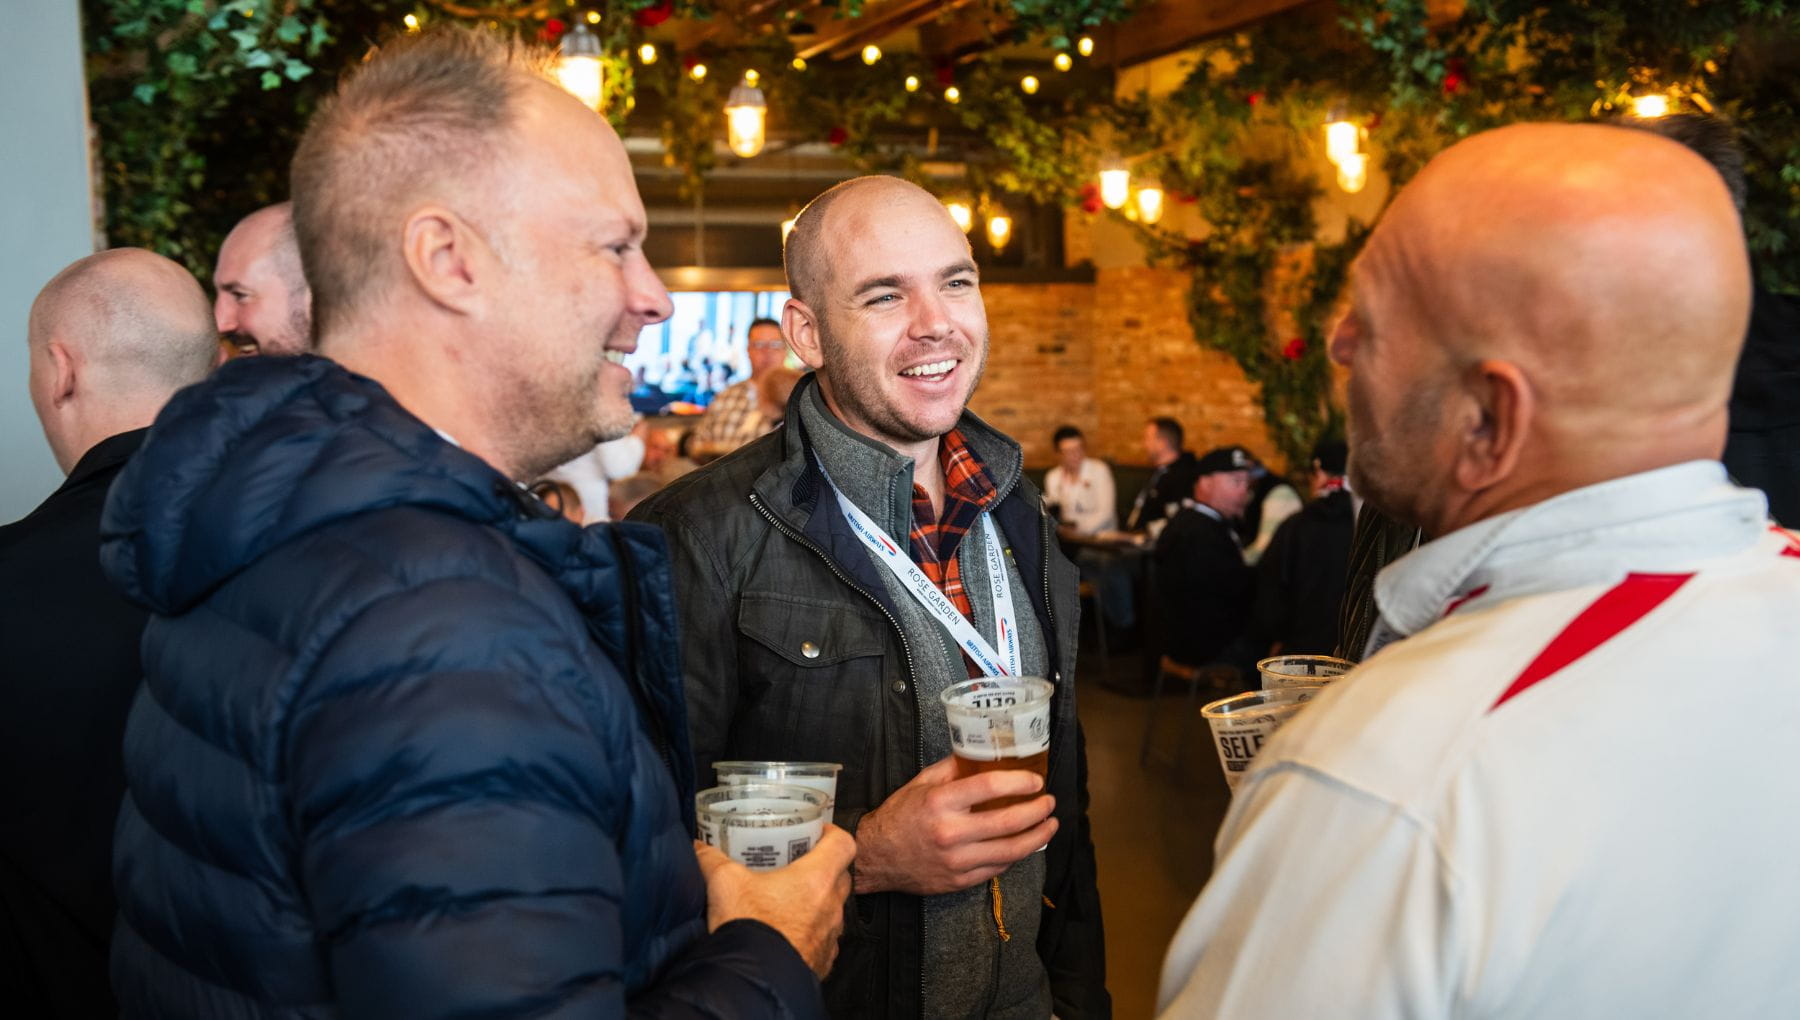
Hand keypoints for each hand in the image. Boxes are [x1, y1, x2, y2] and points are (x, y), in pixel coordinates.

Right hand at [696, 824, 854, 977]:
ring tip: (790, 900)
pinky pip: (825, 939)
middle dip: (823, 868)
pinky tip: (789, 931)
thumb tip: (701, 849)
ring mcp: (830, 936)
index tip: (817, 833)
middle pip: (841, 876)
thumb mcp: (724, 883)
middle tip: (799, 864)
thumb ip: (712, 859)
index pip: (843, 845)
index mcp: (816, 879)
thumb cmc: (749, 931)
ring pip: (833, 909)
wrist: (752, 980)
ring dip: (818, 902)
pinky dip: (812, 932)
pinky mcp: (822, 960)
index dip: (832, 834)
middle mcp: (831, 907)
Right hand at [851, 755, 1056, 895]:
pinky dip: (1015, 855)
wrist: (876, 857)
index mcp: (940, 802)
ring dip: (1037, 837)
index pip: (989, 787)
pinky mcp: (960, 880)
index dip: (1019, 782)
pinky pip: (998, 868)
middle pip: (1007, 821)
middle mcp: (950, 832)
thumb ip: (953, 769)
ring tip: (1050, 825)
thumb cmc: (899, 816)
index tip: (1035, 780)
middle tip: (1049, 802)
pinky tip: (1025, 844)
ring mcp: (956, 860)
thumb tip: (984, 755)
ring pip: (1010, 851)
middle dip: (1037, 811)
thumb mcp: (921, 783)